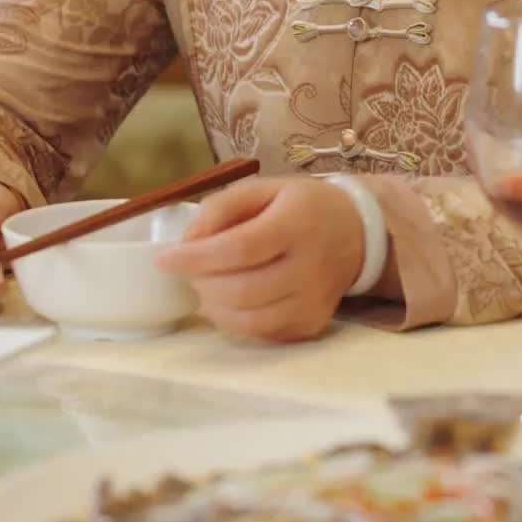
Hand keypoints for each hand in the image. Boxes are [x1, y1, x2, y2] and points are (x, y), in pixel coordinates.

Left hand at [156, 175, 364, 343]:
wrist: (356, 234)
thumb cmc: (301, 207)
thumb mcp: (264, 188)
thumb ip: (221, 207)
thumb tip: (187, 242)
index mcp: (298, 223)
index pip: (241, 248)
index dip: (198, 257)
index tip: (165, 258)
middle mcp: (310, 267)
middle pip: (241, 290)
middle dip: (201, 282)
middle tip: (190, 269)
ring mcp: (313, 302)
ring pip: (248, 320)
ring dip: (212, 305)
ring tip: (207, 283)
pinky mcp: (311, 325)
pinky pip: (260, 333)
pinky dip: (233, 320)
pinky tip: (230, 299)